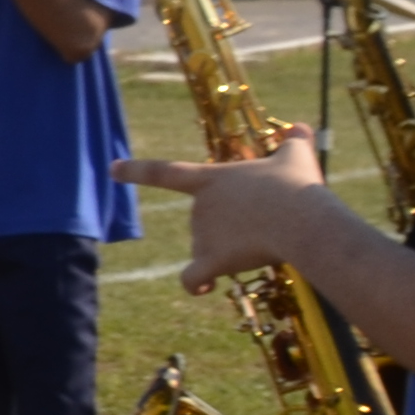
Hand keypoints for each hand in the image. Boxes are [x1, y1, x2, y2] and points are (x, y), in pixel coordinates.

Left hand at [118, 127, 331, 292]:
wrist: (301, 219)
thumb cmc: (296, 186)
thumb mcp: (295, 157)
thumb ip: (294, 142)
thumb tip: (302, 127)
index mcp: (210, 178)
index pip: (164, 172)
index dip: (136, 170)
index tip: (112, 169)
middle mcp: (198, 207)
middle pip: (205, 225)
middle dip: (233, 229)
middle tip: (269, 222)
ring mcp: (201, 235)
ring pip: (209, 251)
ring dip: (231, 252)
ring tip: (264, 243)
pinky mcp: (211, 261)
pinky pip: (191, 278)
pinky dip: (196, 284)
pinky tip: (205, 287)